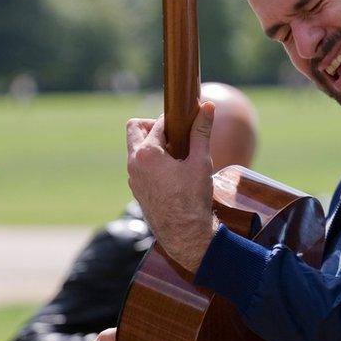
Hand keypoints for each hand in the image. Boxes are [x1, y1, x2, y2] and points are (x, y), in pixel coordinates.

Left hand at [126, 102, 218, 272]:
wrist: (184, 234)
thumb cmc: (193, 198)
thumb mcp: (200, 162)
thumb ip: (202, 131)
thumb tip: (208, 106)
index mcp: (147, 153)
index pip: (158, 123)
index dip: (175, 120)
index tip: (187, 120)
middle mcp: (133, 163)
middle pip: (134, 128)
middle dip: (152, 125)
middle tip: (175, 136)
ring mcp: (132, 177)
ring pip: (135, 148)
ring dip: (152, 144)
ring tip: (176, 155)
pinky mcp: (136, 188)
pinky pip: (138, 165)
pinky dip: (150, 161)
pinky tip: (172, 172)